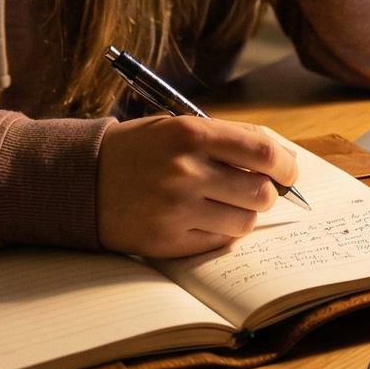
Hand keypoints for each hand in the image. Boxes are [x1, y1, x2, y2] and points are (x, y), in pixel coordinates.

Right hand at [95, 115, 296, 256]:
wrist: (81, 178)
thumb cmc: (138, 149)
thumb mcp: (177, 126)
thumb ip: (227, 138)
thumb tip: (279, 160)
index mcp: (191, 134)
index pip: (263, 153)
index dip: (287, 166)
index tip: (288, 172)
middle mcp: (185, 172)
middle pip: (261, 193)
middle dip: (267, 193)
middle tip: (257, 190)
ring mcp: (176, 209)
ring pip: (244, 221)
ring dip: (243, 214)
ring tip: (222, 204)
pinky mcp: (167, 240)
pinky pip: (219, 242)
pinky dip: (220, 232)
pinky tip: (201, 218)